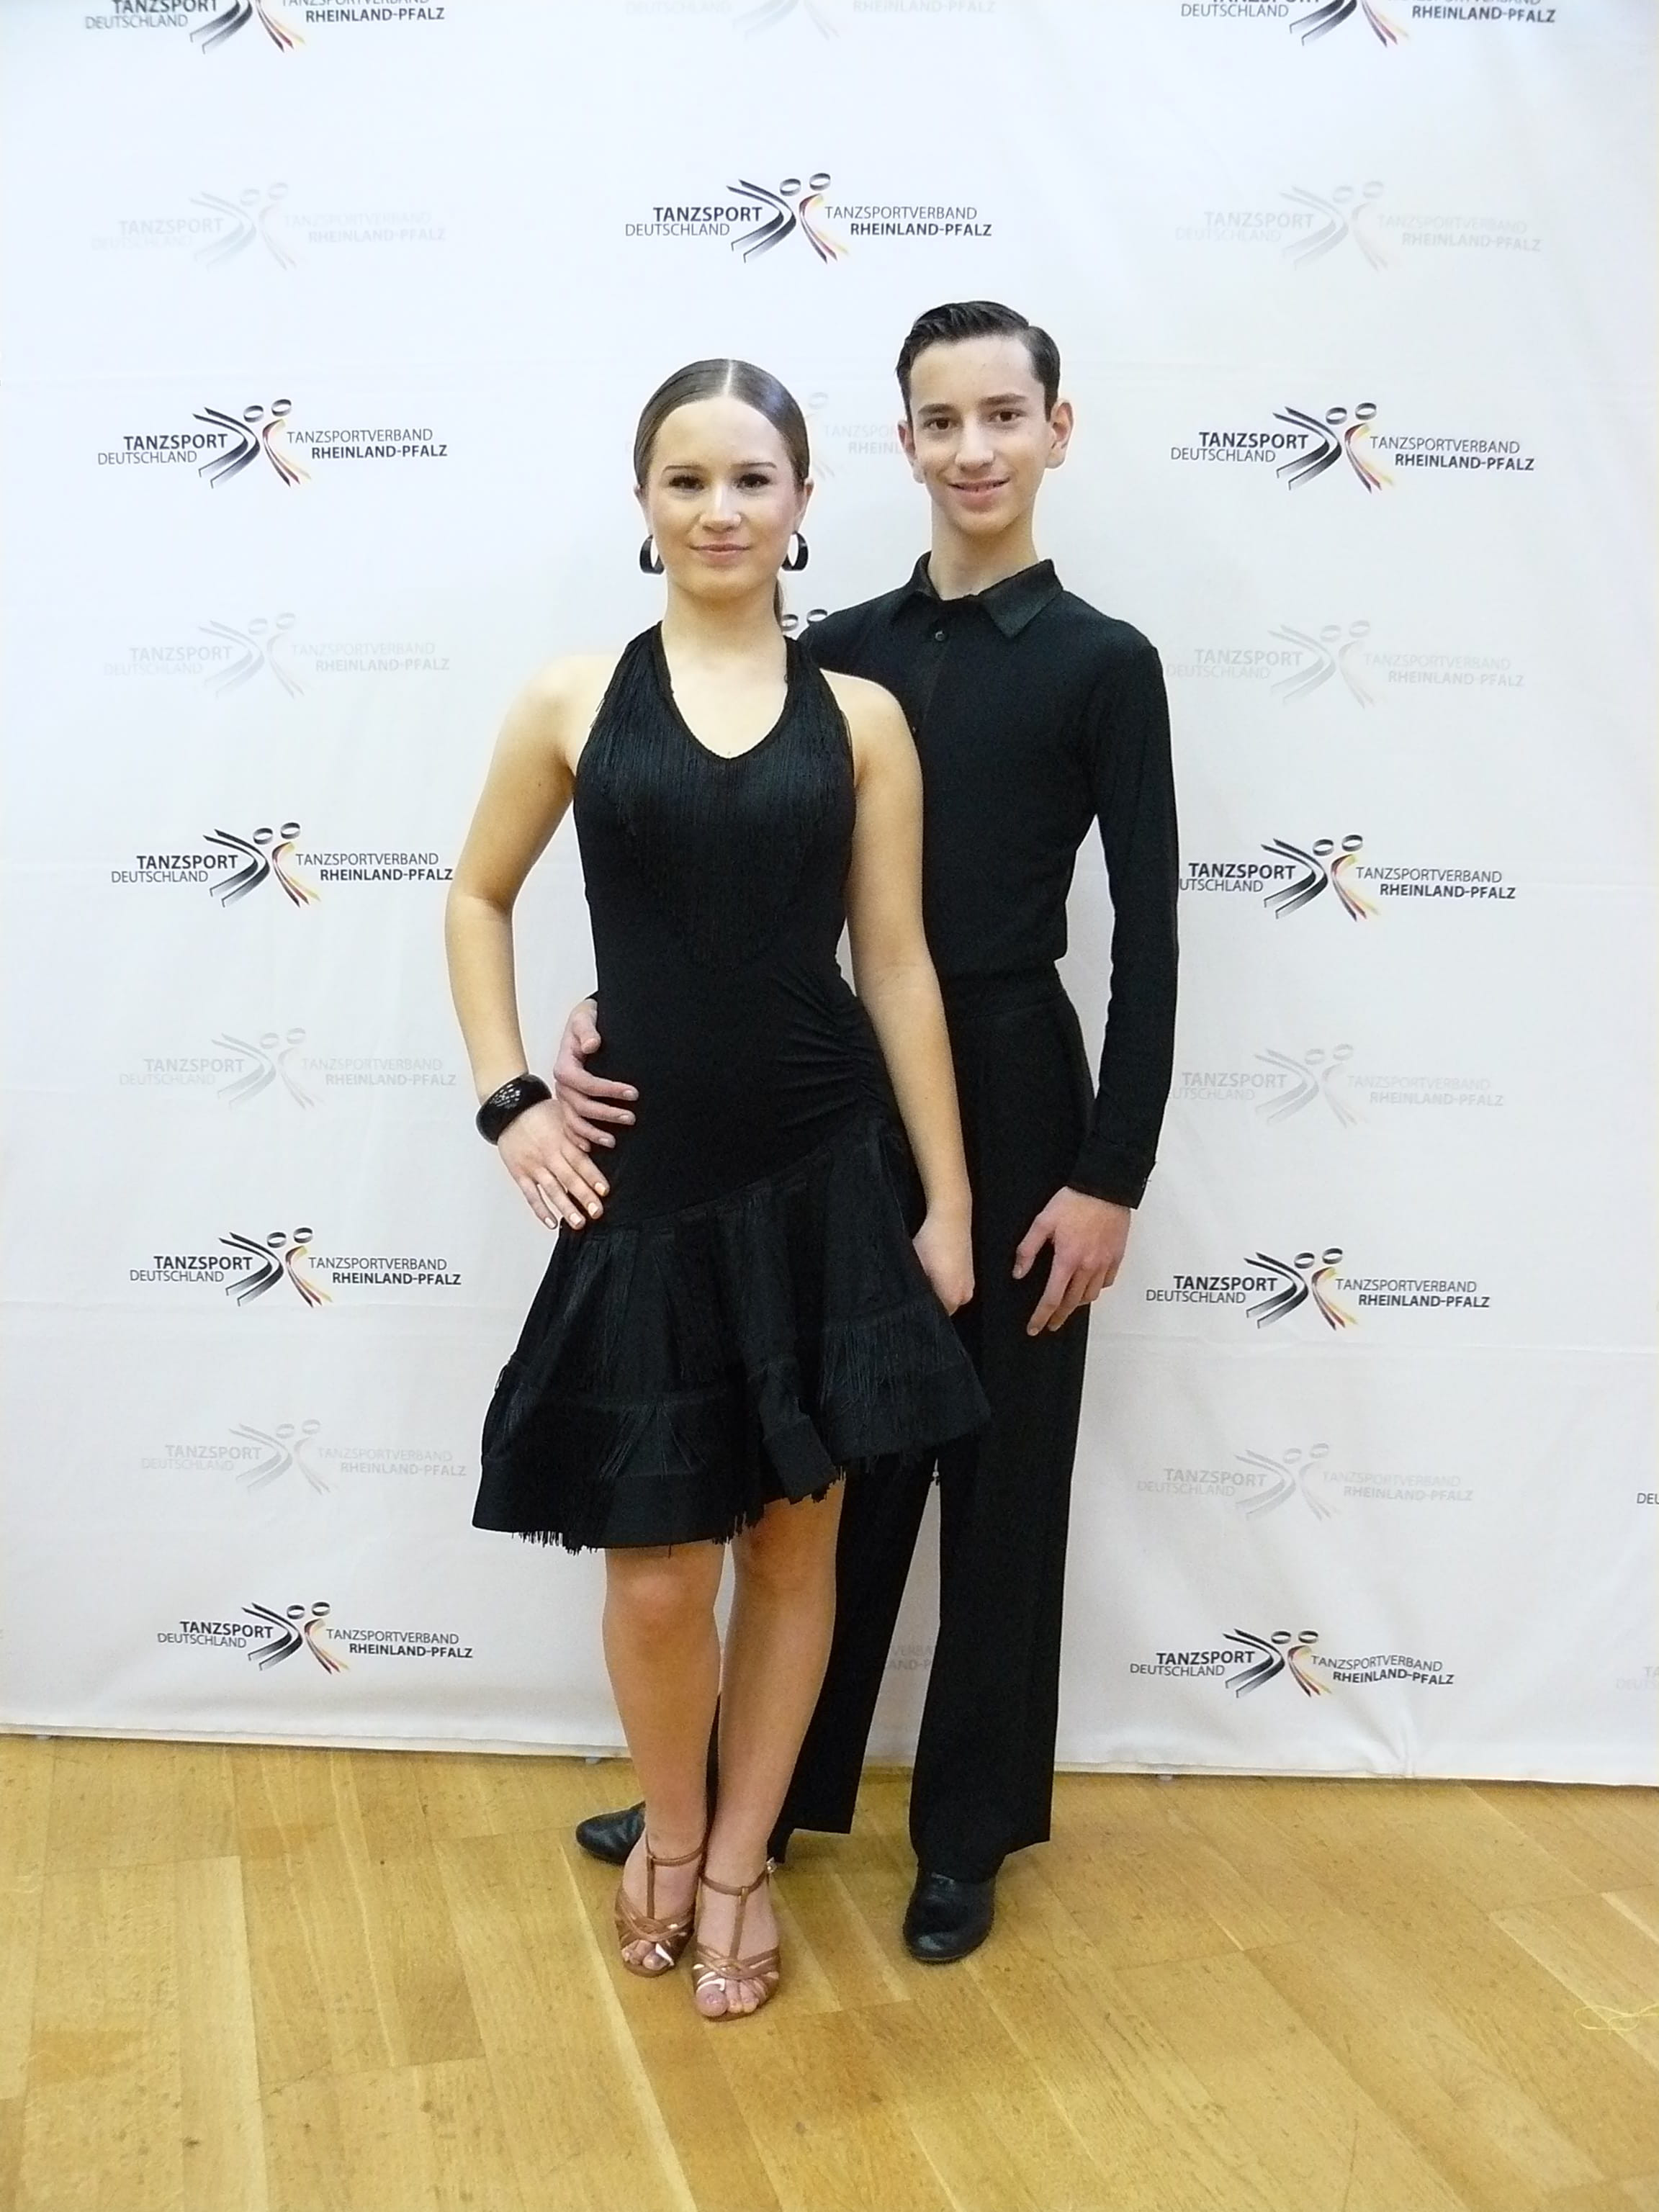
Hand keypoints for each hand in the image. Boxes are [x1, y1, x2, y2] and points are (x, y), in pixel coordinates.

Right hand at [497, 1097, 607, 1231]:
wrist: (508, 1110)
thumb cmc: (540, 1112)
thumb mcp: (564, 1114)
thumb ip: (581, 1130)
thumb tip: (604, 1141)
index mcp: (562, 1141)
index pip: (580, 1161)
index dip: (593, 1176)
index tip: (605, 1191)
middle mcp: (549, 1155)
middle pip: (569, 1178)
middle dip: (584, 1197)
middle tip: (597, 1212)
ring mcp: (533, 1166)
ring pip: (552, 1190)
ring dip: (566, 1208)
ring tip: (579, 1223)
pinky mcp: (520, 1174)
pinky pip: (531, 1195)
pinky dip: (541, 1210)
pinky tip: (552, 1223)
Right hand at [553, 997, 636, 1149]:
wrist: (582, 1023)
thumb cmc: (585, 1020)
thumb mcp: (584, 1017)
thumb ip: (587, 1030)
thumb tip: (592, 1045)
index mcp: (564, 1065)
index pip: (585, 1083)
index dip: (608, 1090)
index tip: (632, 1092)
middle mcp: (562, 1084)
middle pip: (581, 1106)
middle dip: (606, 1114)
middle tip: (631, 1117)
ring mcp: (565, 1095)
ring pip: (574, 1120)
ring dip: (593, 1132)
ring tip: (613, 1141)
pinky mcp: (569, 1102)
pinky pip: (570, 1124)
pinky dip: (579, 1137)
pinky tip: (591, 1147)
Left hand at [913, 1209, 973, 1315]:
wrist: (951, 1217)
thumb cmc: (930, 1242)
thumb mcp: (915, 1267)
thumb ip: (914, 1292)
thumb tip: (905, 1303)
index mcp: (952, 1299)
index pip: (933, 1318)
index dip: (920, 1312)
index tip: (908, 1305)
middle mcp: (964, 1297)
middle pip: (943, 1310)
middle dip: (929, 1303)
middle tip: (914, 1290)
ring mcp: (970, 1285)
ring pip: (949, 1298)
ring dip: (937, 1293)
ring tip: (924, 1278)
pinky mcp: (970, 1274)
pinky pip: (955, 1288)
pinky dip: (945, 1284)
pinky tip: (935, 1270)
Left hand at [1013, 1189, 1131, 1335]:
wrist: (1105, 1188)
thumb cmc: (1075, 1201)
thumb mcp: (1042, 1222)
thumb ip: (1028, 1249)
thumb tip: (1019, 1272)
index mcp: (1067, 1259)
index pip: (1052, 1298)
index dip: (1041, 1316)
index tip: (1035, 1327)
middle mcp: (1087, 1266)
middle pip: (1072, 1303)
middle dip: (1058, 1317)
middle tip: (1050, 1324)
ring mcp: (1104, 1263)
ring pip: (1091, 1296)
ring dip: (1077, 1304)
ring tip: (1068, 1305)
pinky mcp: (1116, 1257)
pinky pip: (1107, 1282)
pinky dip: (1096, 1288)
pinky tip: (1089, 1285)